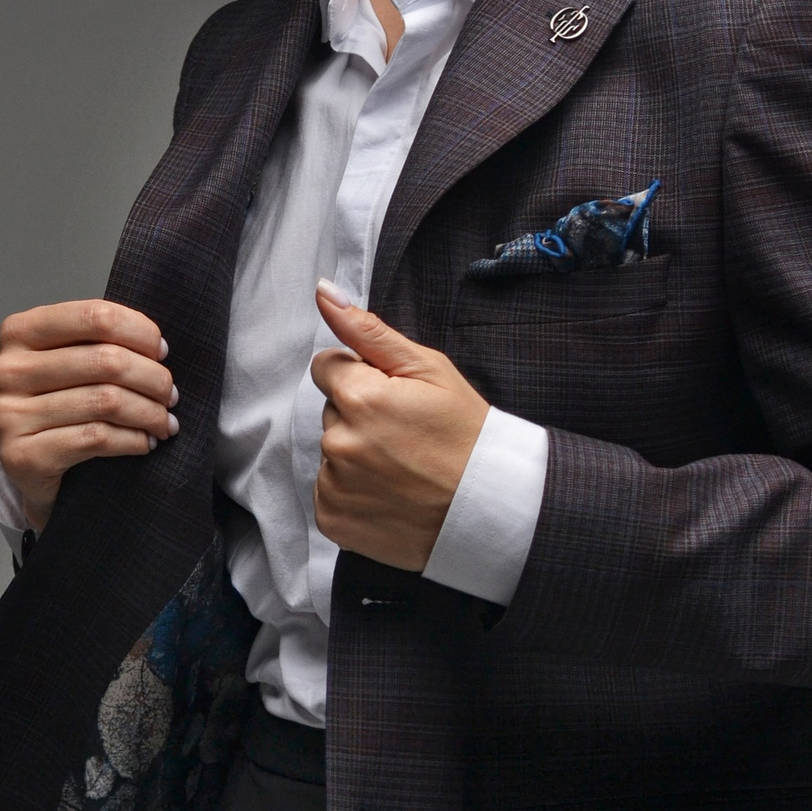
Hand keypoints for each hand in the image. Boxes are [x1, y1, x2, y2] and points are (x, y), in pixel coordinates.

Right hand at [0, 299, 176, 531]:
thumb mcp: (73, 363)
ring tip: (164, 421)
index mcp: (18, 333)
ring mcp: (7, 415)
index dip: (140, 332)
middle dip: (152, 378)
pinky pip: (96, 438)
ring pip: (106, 401)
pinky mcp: (22, 456)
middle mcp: (4, 371)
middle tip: (170, 395)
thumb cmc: (61, 407)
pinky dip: (133, 440)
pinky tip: (145, 442)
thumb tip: (159, 345)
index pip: (94, 316)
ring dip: (149, 413)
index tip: (162, 352)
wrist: (33, 470)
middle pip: (105, 361)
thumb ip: (101, 343)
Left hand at [310, 286, 488, 570]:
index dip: (361, 378)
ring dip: (356, 455)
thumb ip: (369, 331)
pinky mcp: (333, 519)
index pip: (327, 368)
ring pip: (331, 452)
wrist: (488, 508)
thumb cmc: (465, 434)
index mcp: (359, 396)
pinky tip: (389, 493)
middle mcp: (339, 440)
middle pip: (331, 410)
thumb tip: (323, 291)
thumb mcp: (429, 370)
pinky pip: (329, 492)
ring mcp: (334, 484)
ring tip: (402, 468)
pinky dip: (352, 493)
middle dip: (360, 416)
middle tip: (406, 436)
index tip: (393, 398)